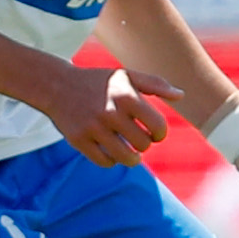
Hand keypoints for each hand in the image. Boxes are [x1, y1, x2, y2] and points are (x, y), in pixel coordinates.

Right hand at [44, 65, 183, 167]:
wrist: (56, 85)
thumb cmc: (98, 81)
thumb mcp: (126, 75)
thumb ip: (155, 84)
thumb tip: (181, 96)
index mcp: (126, 95)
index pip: (158, 126)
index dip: (160, 134)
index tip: (154, 132)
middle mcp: (110, 111)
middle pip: (143, 144)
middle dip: (144, 144)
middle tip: (139, 139)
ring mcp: (93, 127)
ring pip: (126, 158)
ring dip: (133, 159)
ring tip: (132, 154)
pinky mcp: (79, 140)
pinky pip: (105, 162)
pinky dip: (112, 160)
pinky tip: (112, 152)